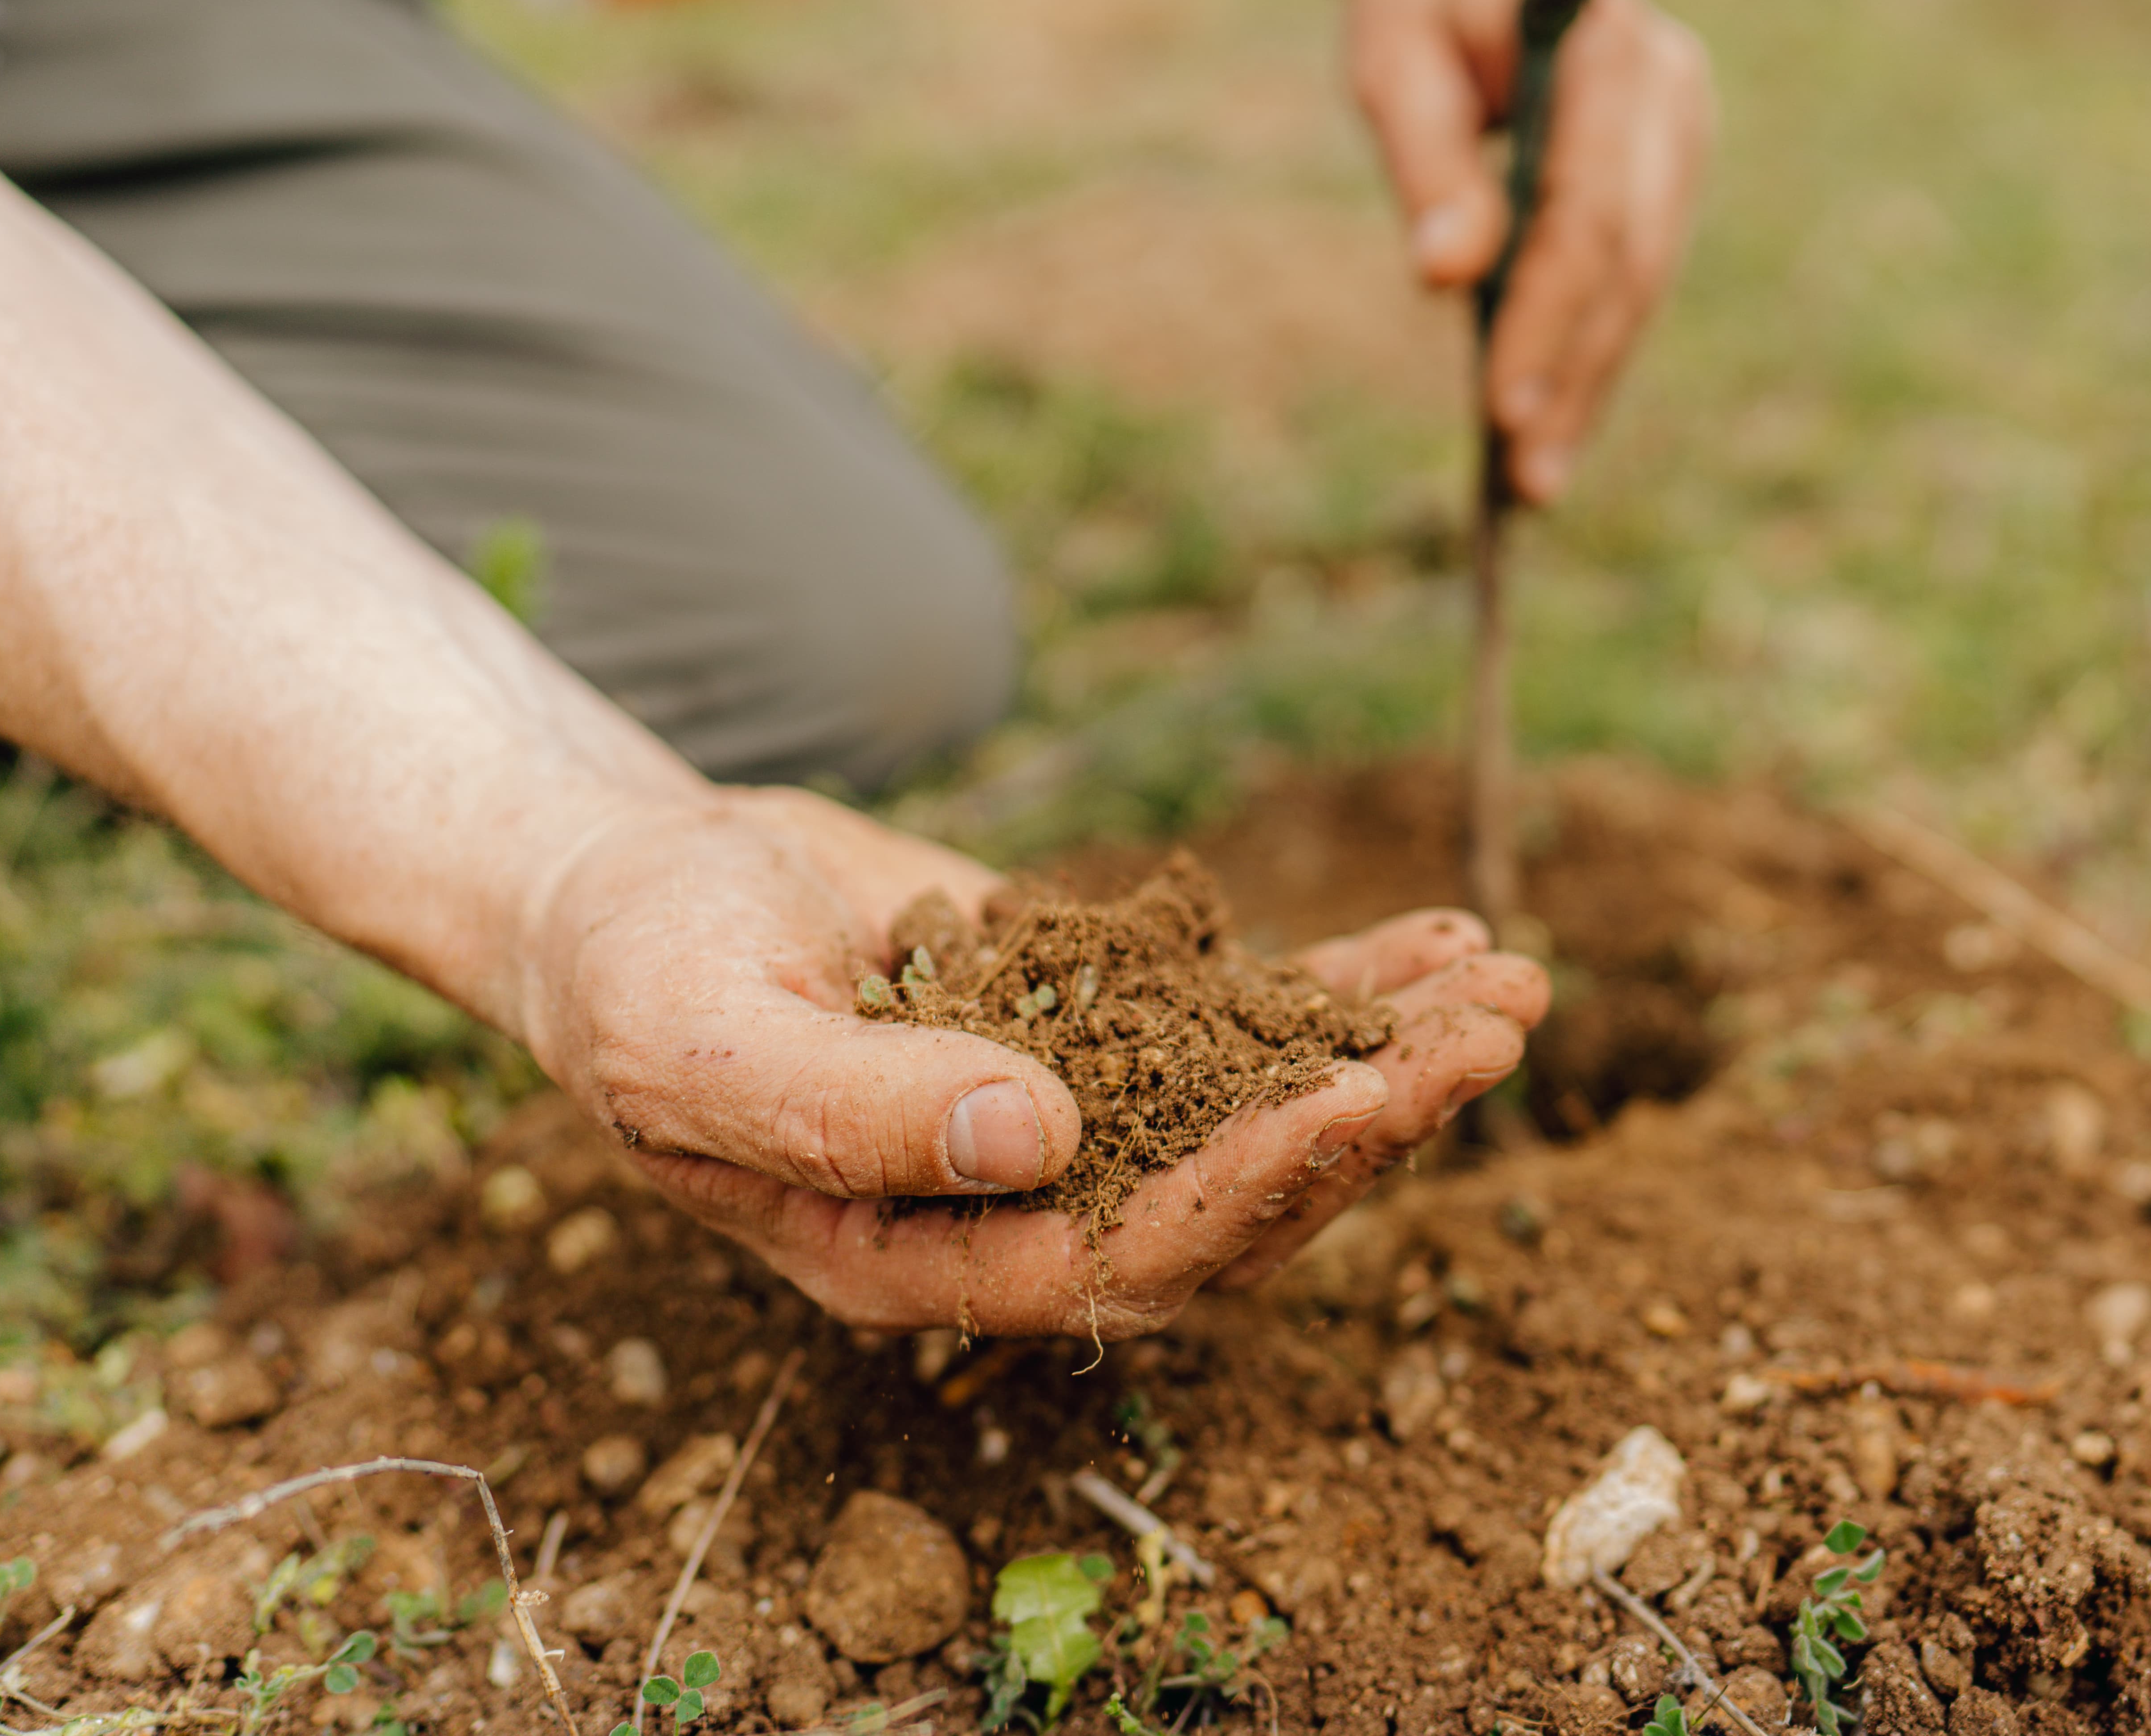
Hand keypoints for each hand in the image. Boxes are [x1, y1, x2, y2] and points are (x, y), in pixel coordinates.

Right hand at [503, 788, 1547, 1333]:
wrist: (637, 890)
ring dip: (1398, 1057)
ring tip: (1513, 989)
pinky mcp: (1107, 1024)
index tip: (1350, 1105)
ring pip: (1269, 1110)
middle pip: (1234, 1198)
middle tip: (1492, 1040)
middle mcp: (1022, 1208)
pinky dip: (1353, 988)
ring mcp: (1079, 1117)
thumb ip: (854, 1113)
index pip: (1122, 1259)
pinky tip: (1450, 940)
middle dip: (1372, 1122)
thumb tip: (1035, 1135)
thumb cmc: (637, 980)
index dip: (1244, 1190)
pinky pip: (1251, 1023)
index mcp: (924, 1260)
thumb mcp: (705, 1044)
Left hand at [1341, 0, 1715, 506]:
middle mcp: (1669, 83)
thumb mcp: (1392, 62)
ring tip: (1536, 477)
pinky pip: (1639, 263)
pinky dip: (1596, 339)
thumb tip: (1446, 281)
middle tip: (1524, 477)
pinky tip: (1556, 411)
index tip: (1497, 406)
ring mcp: (1683, 122)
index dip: (1547, 315)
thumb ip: (1427, 164)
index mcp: (1604, 43)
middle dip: (1575, 370)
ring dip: (1591, 375)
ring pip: (1645, 274)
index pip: (1588, 208)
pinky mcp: (1671, 159)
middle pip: (1631, 256)